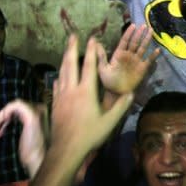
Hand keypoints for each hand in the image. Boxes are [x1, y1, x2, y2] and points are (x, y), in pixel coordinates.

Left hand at [0, 99, 46, 176]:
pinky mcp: (32, 115)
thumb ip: (19, 124)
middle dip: (2, 118)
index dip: (7, 118)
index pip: (20, 109)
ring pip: (14, 104)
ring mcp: (38, 111)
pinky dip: (4, 113)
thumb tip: (3, 121)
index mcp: (40, 114)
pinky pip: (15, 105)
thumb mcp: (24, 135)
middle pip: (16, 106)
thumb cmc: (31, 152)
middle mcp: (41, 109)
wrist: (37, 161)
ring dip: (1, 116)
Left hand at [50, 35, 132, 156]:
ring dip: (64, 60)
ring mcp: (61, 97)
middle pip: (70, 64)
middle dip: (71, 48)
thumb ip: (120, 107)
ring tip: (66, 51)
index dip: (91, 51)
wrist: (66, 149)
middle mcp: (72, 90)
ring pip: (61, 73)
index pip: (89, 66)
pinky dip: (58, 79)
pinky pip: (56, 87)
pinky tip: (58, 78)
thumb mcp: (109, 122)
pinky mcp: (55, 105)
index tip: (92, 39)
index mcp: (86, 92)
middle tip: (72, 36)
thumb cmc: (89, 135)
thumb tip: (131, 93)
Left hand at [97, 24, 159, 95]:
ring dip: (147, 40)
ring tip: (151, 31)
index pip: (125, 41)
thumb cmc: (108, 81)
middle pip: (135, 42)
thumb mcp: (102, 68)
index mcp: (119, 54)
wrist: (116, 92)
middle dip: (140, 34)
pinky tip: (157, 50)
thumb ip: (101, 56)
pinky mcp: (142, 69)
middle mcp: (128, 55)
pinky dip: (153, 56)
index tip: (133, 25)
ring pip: (142, 48)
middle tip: (144, 25)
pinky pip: (148, 60)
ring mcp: (136, 61)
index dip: (129, 33)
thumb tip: (96, 44)